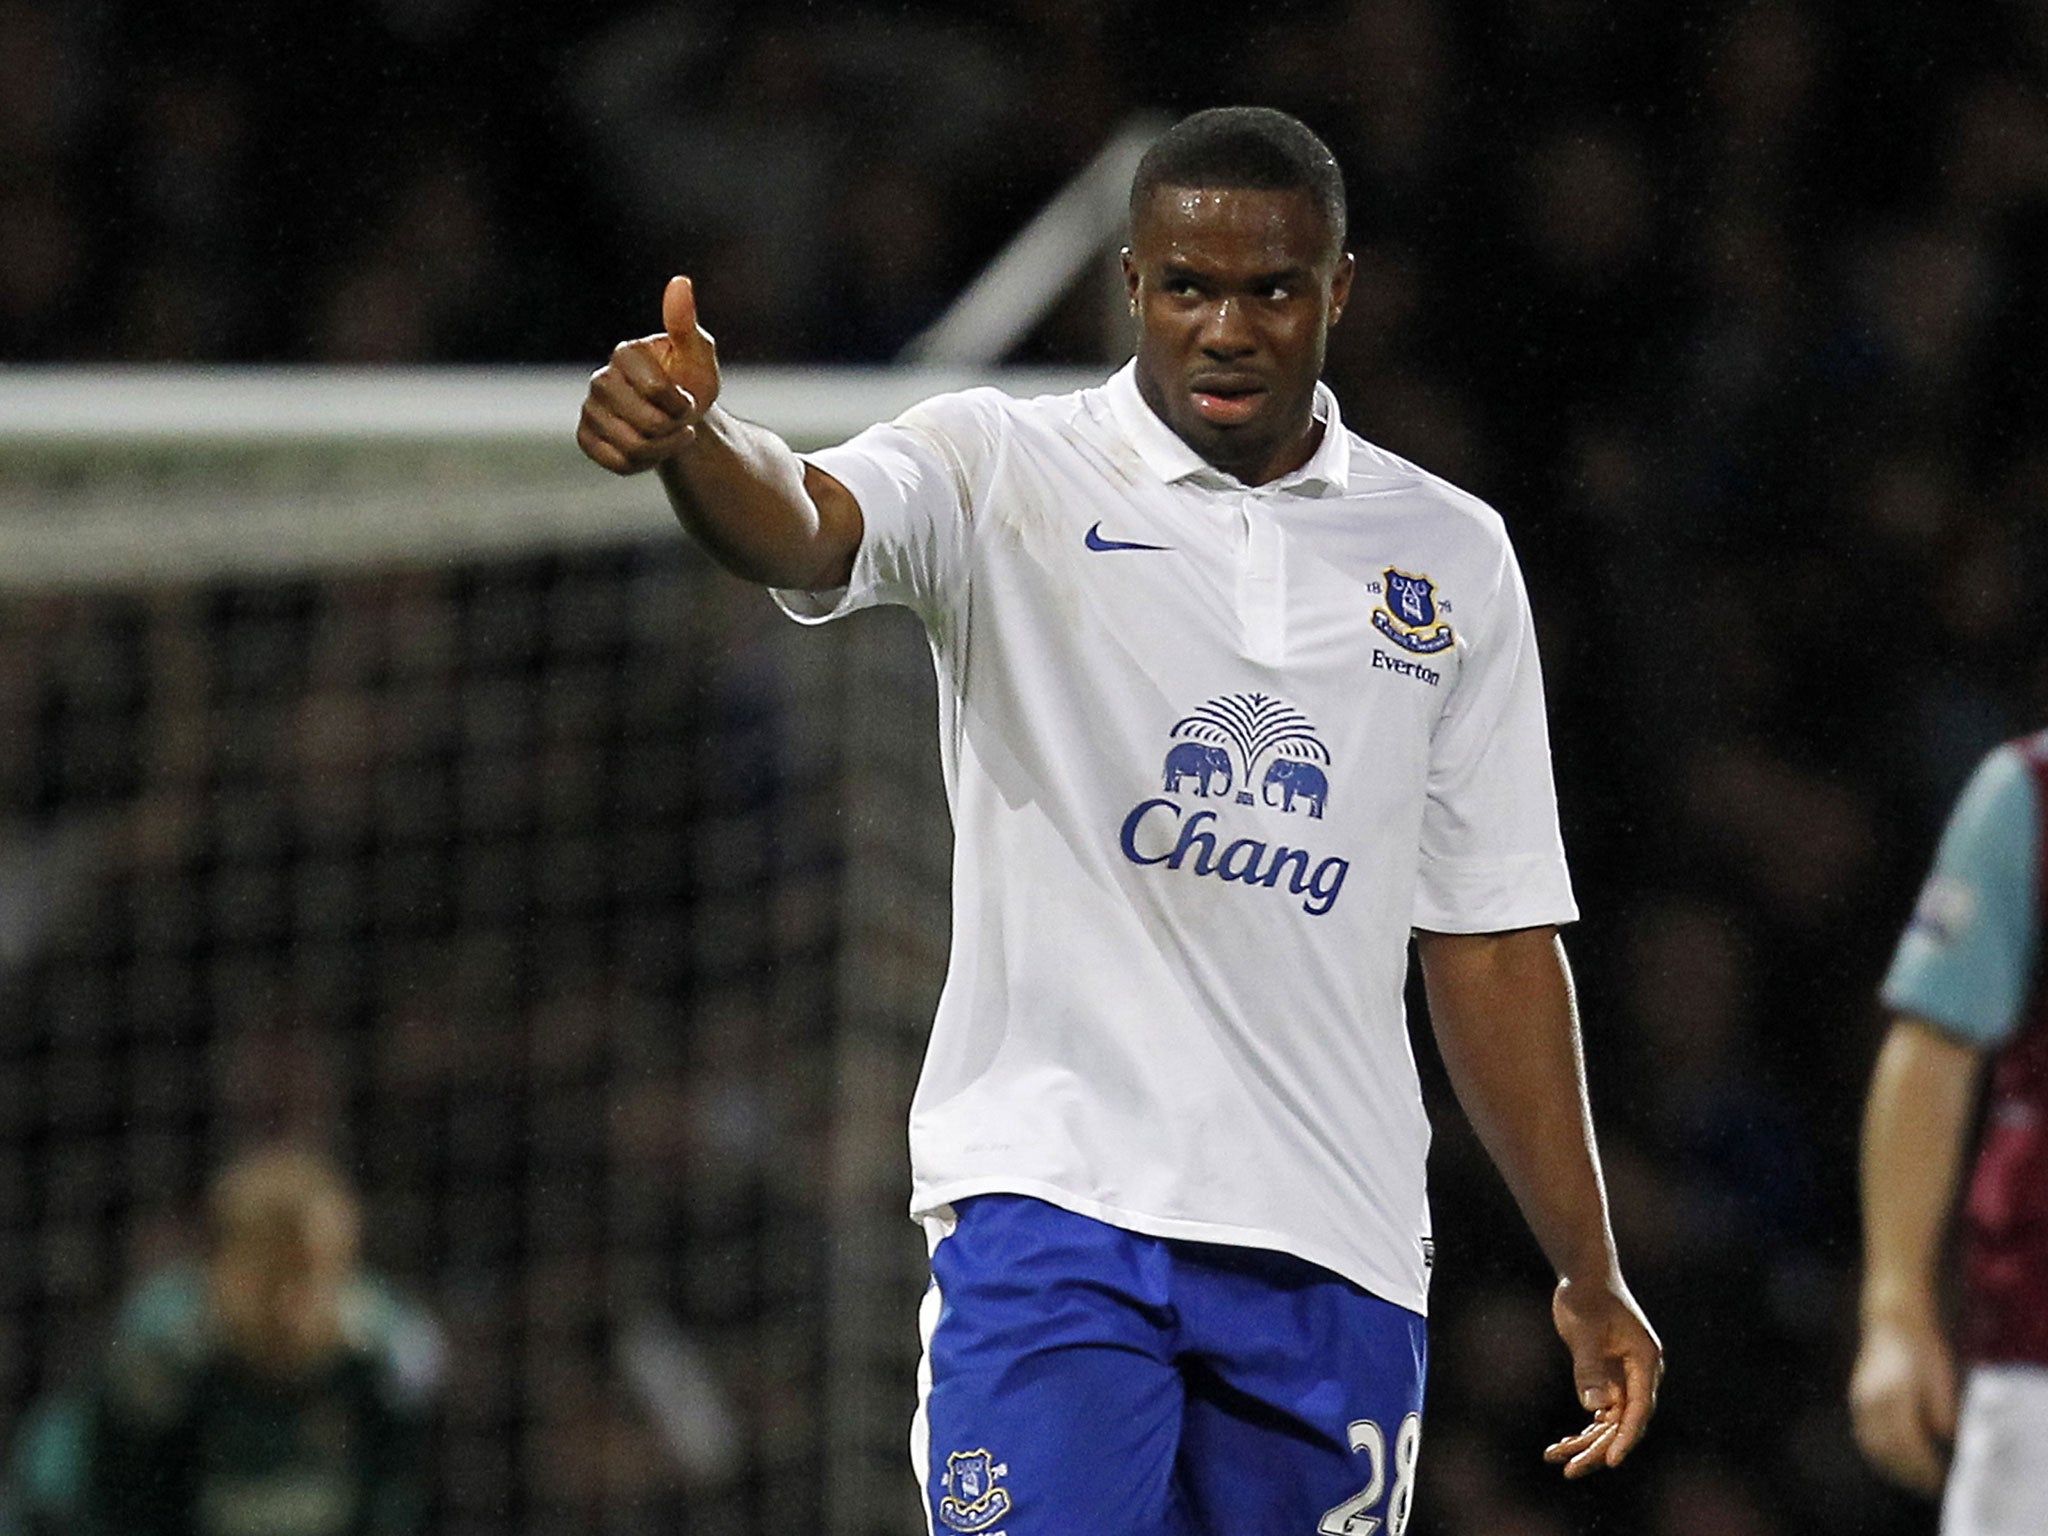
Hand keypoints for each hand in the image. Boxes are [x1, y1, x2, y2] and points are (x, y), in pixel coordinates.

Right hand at [576, 275, 722, 474]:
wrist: (681, 417)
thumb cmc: (691, 381)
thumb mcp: (698, 354)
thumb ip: (686, 324)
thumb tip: (680, 282)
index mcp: (625, 354)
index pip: (657, 391)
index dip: (681, 405)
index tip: (687, 399)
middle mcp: (600, 379)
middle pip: (647, 423)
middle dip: (675, 429)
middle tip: (680, 420)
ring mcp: (590, 410)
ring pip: (633, 448)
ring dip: (664, 449)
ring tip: (669, 435)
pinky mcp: (586, 438)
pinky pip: (617, 464)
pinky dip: (643, 464)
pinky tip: (651, 449)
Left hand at [1542, 1275, 1662, 1476]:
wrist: (1585, 1276)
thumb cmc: (1588, 1297)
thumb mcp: (1585, 1331)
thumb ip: (1589, 1369)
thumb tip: (1594, 1408)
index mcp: (1645, 1362)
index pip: (1639, 1409)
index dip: (1625, 1437)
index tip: (1610, 1461)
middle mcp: (1640, 1374)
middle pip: (1624, 1422)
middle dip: (1598, 1448)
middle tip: (1570, 1470)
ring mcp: (1625, 1378)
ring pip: (1610, 1421)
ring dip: (1586, 1442)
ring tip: (1554, 1457)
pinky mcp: (1609, 1378)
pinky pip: (1600, 1411)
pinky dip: (1583, 1428)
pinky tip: (1564, 1443)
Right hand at [1849, 1315, 1955, 1495]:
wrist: (1894, 1321)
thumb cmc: (1923, 1348)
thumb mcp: (1942, 1378)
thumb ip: (1942, 1411)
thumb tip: (1947, 1441)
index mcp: (1893, 1394)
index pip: (1908, 1444)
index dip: (1925, 1466)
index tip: (1942, 1478)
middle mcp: (1870, 1401)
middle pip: (1888, 1450)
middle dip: (1910, 1473)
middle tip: (1933, 1484)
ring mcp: (1859, 1401)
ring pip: (1872, 1447)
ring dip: (1893, 1467)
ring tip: (1915, 1477)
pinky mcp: (1856, 1401)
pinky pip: (1864, 1437)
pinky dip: (1879, 1454)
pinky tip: (1896, 1460)